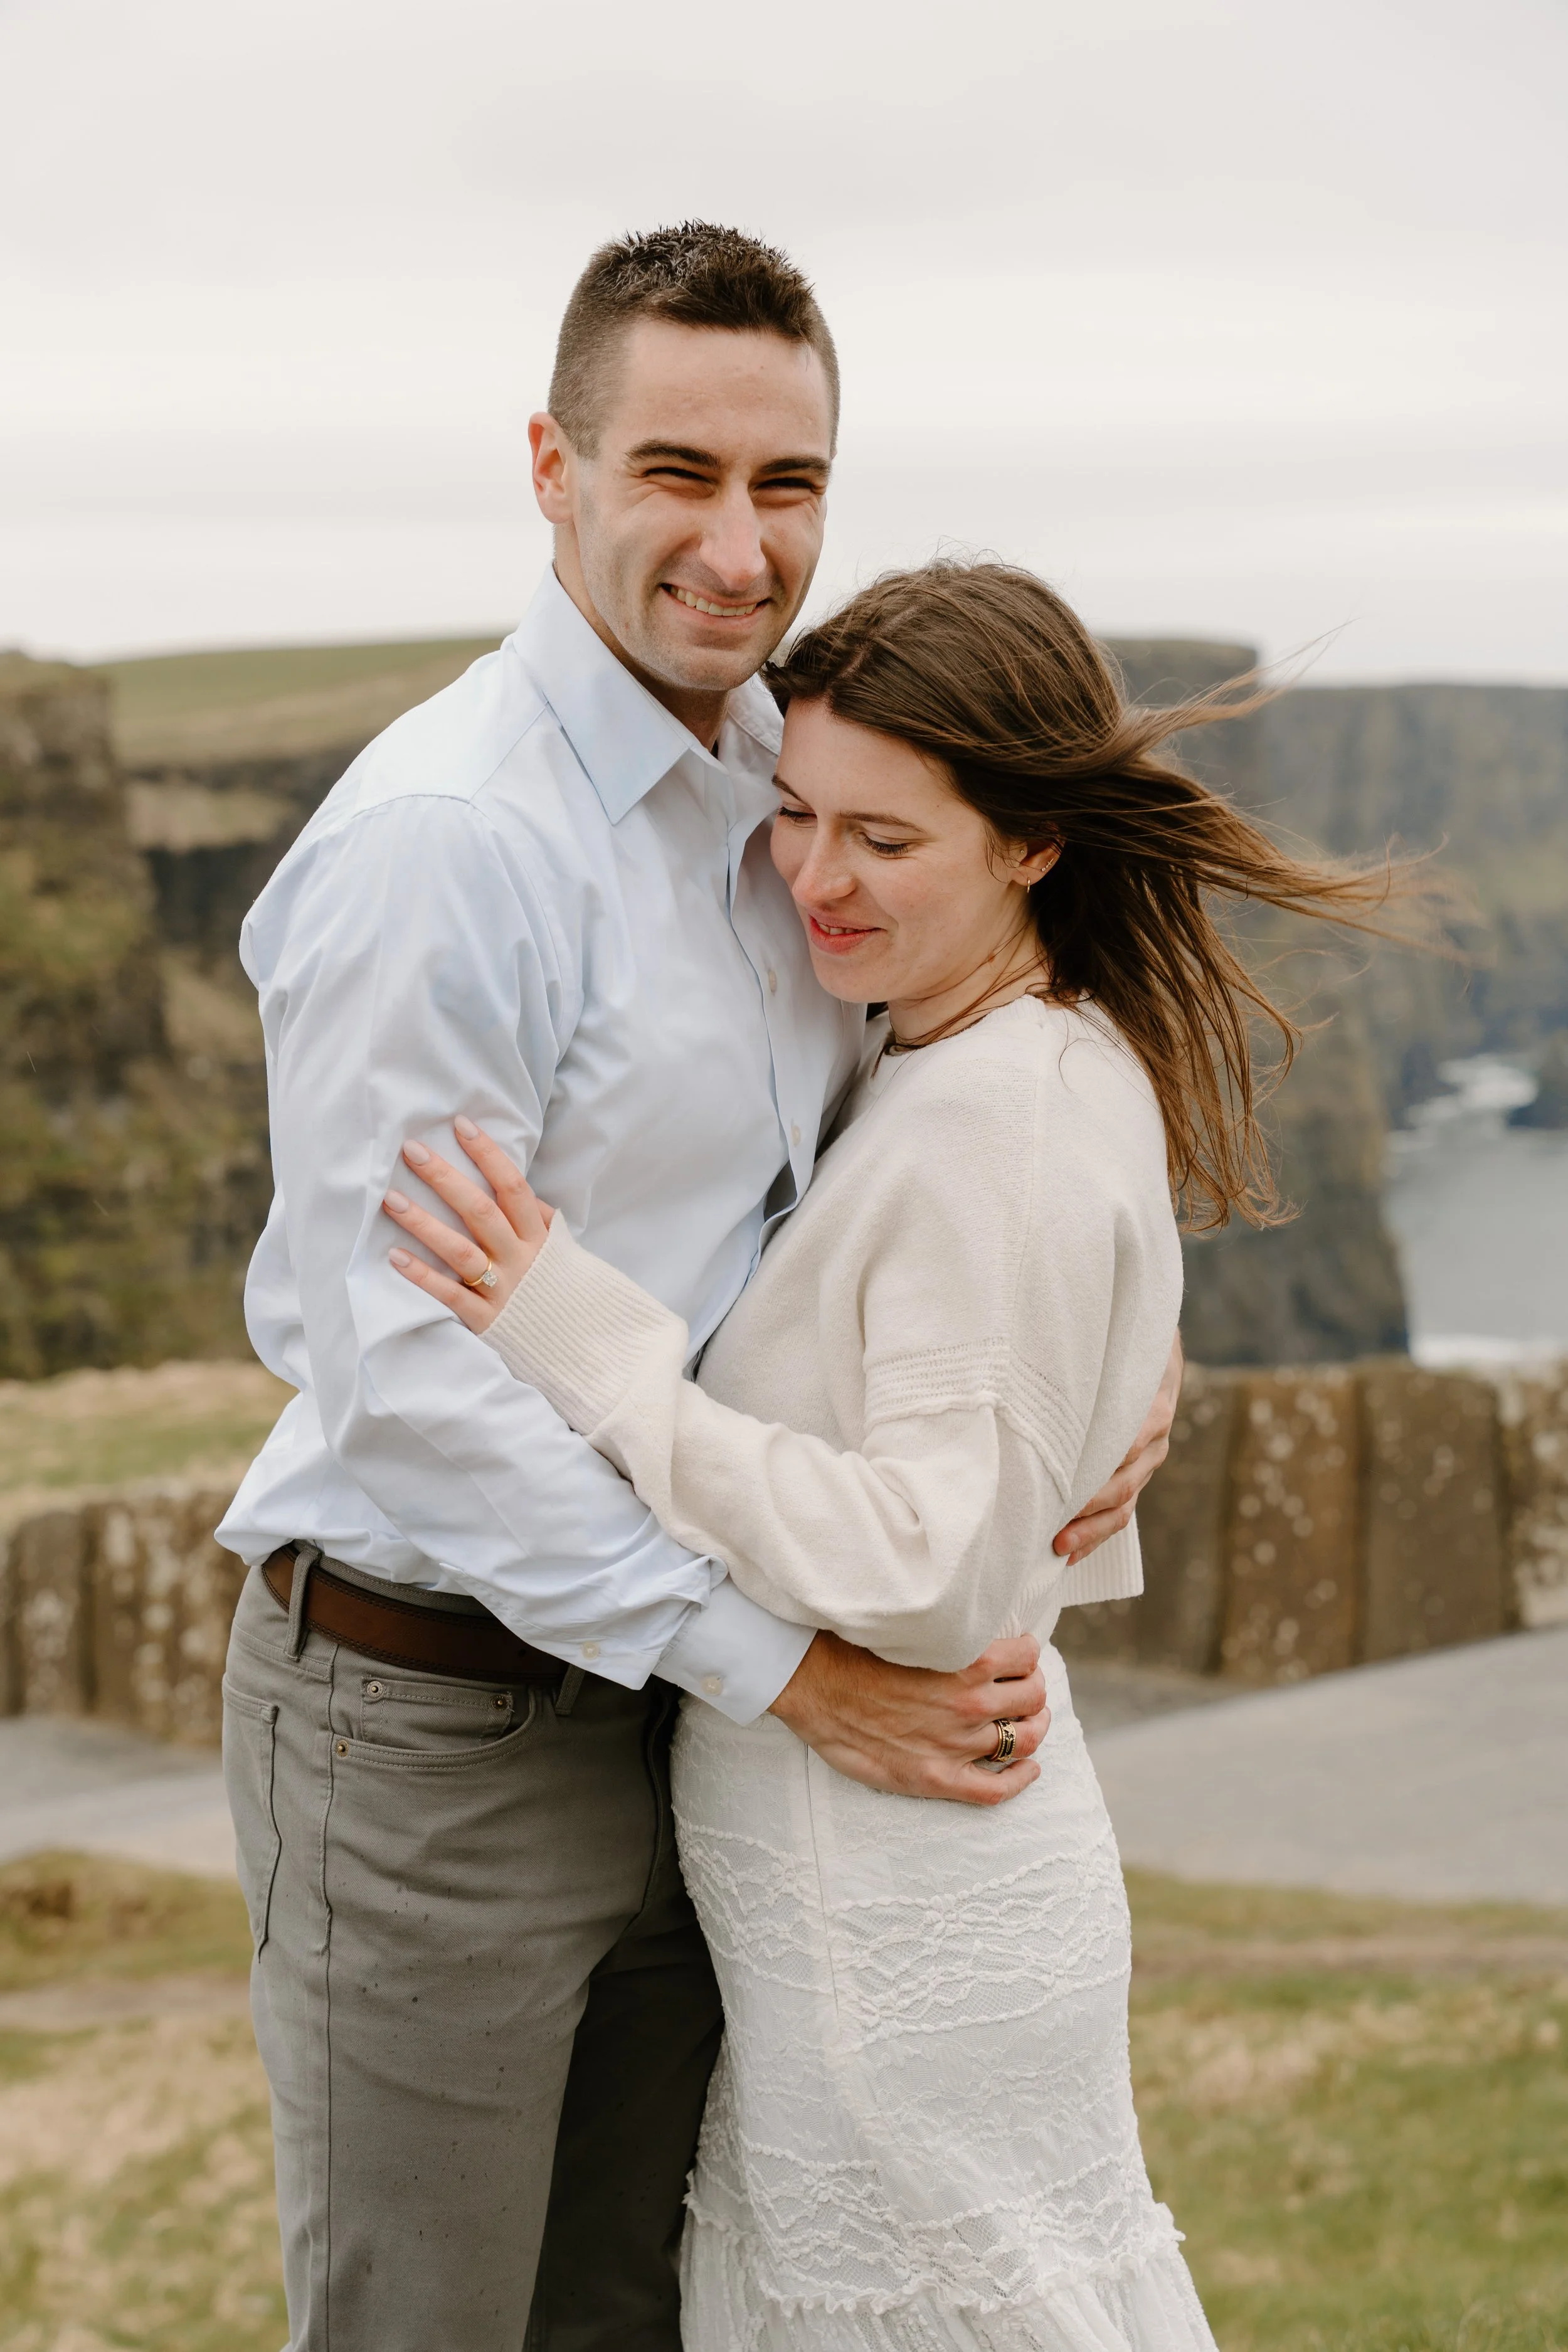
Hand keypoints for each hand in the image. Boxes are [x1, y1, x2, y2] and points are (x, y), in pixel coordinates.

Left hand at [384, 1117, 552, 1333]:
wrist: (582, 1350)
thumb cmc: (563, 1294)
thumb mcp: (563, 1252)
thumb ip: (542, 1220)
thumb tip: (518, 1189)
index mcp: (540, 1238)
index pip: (512, 1187)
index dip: (488, 1154)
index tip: (460, 1124)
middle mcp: (522, 1259)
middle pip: (480, 1211)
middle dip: (445, 1178)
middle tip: (412, 1150)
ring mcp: (504, 1290)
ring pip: (460, 1250)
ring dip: (424, 1223)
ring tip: (390, 1199)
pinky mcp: (487, 1320)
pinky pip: (451, 1295)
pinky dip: (424, 1277)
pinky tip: (396, 1257)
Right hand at [769, 1630, 1049, 1806]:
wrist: (812, 1684)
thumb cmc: (854, 1647)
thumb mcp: (913, 1625)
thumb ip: (950, 1629)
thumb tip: (972, 1621)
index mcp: (969, 1660)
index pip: (1026, 1656)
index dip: (1027, 1656)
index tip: (1020, 1657)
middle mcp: (970, 1703)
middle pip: (1031, 1698)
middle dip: (1032, 1691)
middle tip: (1023, 1689)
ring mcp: (955, 1744)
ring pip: (1023, 1741)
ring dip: (1033, 1729)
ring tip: (1030, 1723)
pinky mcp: (936, 1777)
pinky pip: (995, 1789)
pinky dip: (1020, 1781)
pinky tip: (1027, 1771)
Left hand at [1052, 1331, 1181, 1565]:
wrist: (1156, 1353)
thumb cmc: (1123, 1349)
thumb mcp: (1116, 1348)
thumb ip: (1090, 1365)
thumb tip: (1050, 1348)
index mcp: (1151, 1410)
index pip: (1125, 1448)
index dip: (1096, 1472)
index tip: (1062, 1487)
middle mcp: (1154, 1441)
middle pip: (1122, 1484)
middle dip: (1086, 1509)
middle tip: (1053, 1527)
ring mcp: (1149, 1463)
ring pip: (1123, 1505)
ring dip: (1090, 1530)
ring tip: (1059, 1547)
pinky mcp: (1138, 1476)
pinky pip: (1121, 1513)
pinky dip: (1096, 1535)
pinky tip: (1071, 1552)